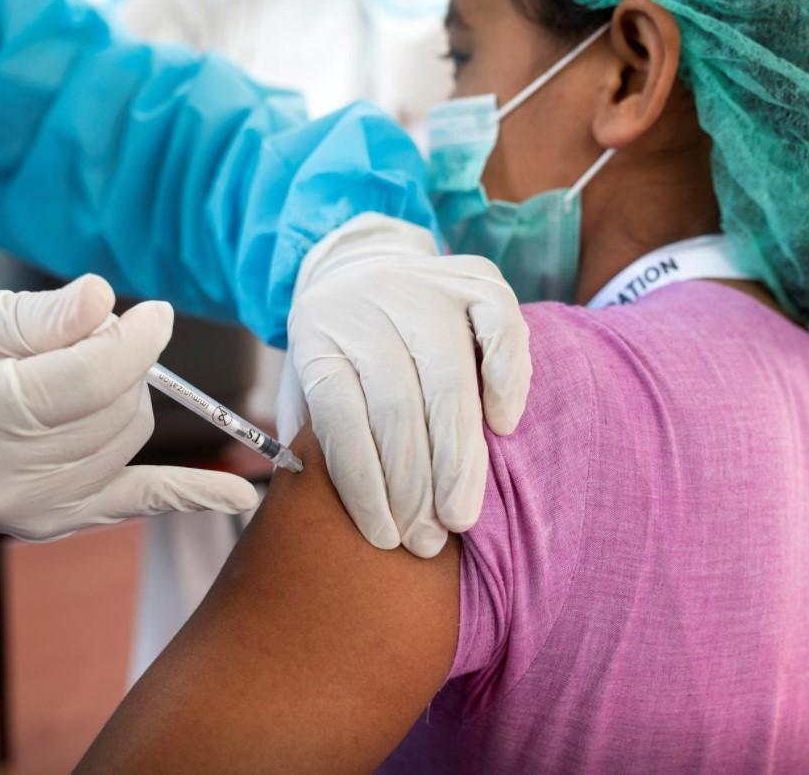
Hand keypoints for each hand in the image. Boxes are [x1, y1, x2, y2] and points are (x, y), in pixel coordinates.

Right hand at [0, 276, 258, 538]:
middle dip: (118, 361)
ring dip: (123, 396)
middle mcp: (10, 476)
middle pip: (116, 406)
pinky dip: (192, 496)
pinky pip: (142, 502)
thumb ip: (36, 316)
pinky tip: (239, 498)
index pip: (89, 379)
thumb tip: (105, 301)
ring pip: (130, 436)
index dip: (135, 341)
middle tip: (78, 339)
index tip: (155, 313)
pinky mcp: (61, 522)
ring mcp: (40, 509)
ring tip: (70, 377)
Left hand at [281, 213, 531, 557]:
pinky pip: (502, 328)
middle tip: (427, 541)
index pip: (340, 416)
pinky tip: (502, 427)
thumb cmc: (334, 353)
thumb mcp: (300, 387)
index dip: (362, 483)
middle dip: (414, 486)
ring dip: (458, 459)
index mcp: (317, 334)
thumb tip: (327, 510)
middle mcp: (368, 304)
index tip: (383, 537)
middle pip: (396, 406)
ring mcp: (424, 287)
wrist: (356, 267)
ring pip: (450, 380)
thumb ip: (310, 437)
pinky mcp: (476, 278)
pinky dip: (508, 380)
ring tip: (459, 516)